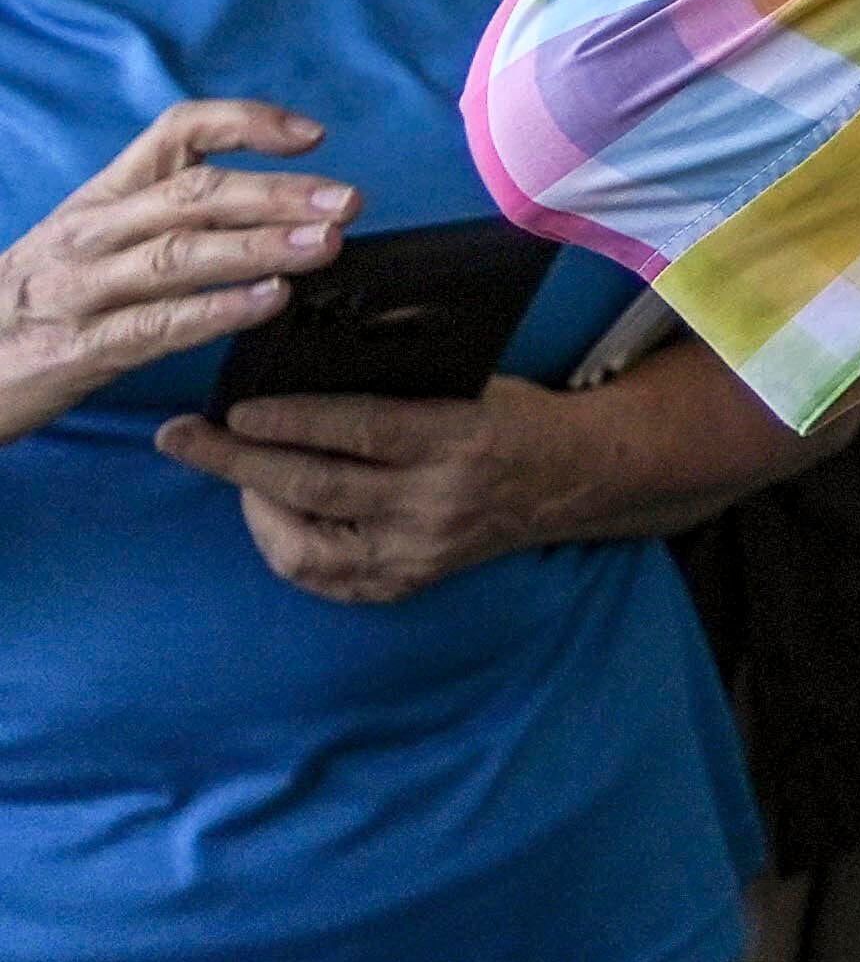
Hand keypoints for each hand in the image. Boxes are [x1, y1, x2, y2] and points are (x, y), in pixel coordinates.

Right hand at [0, 102, 347, 440]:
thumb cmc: (42, 301)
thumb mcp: (94, 240)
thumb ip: (168, 217)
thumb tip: (274, 205)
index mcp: (103, 197)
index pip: (175, 133)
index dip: (246, 124)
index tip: (312, 136)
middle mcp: (93, 232)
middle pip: (193, 194)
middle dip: (278, 193)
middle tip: (349, 201)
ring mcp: (83, 289)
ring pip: (178, 254)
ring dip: (259, 246)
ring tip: (324, 244)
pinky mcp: (80, 349)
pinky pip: (155, 324)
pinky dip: (215, 310)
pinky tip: (268, 302)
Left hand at [157, 378, 617, 605]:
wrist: (576, 479)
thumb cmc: (513, 415)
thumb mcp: (467, 385)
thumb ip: (393, 389)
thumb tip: (298, 379)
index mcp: (458, 441)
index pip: (359, 431)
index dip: (290, 421)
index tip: (234, 407)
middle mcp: (435, 504)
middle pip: (314, 487)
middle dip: (236, 461)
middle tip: (182, 437)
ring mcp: (417, 553)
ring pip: (305, 544)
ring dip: (252, 505)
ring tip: (232, 471)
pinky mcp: (405, 583)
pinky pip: (320, 575)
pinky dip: (282, 542)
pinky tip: (269, 511)